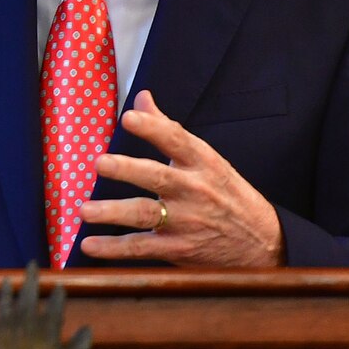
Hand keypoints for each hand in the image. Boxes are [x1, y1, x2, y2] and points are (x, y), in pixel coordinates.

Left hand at [77, 90, 282, 267]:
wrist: (263, 244)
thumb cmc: (227, 194)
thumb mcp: (208, 159)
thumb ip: (170, 129)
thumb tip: (142, 98)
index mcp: (203, 162)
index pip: (177, 140)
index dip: (153, 128)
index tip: (129, 117)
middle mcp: (195, 190)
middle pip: (158, 177)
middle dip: (128, 170)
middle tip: (100, 163)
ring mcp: (187, 222)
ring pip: (146, 215)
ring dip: (114, 212)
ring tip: (85, 210)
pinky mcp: (179, 250)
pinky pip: (142, 248)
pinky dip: (114, 249)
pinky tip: (90, 245)